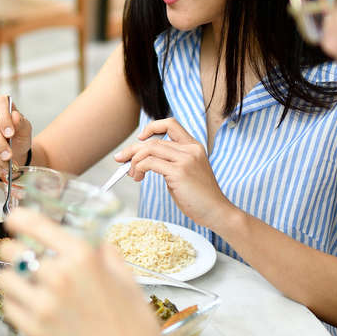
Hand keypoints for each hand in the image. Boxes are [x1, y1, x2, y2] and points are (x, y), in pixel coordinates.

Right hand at [0, 95, 31, 172]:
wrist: (12, 148)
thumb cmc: (18, 135)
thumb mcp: (25, 129)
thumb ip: (21, 123)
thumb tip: (15, 116)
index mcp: (1, 102)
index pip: (0, 105)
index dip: (4, 120)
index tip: (10, 134)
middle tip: (8, 156)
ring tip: (6, 165)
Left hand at [0, 209, 164, 335]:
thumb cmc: (134, 325)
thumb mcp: (126, 278)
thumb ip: (105, 253)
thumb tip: (94, 239)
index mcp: (83, 257)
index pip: (34, 224)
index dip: (17, 218)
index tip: (13, 220)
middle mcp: (60, 277)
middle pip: (12, 251)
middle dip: (13, 250)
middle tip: (19, 256)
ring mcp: (44, 305)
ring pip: (4, 278)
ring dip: (11, 277)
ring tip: (23, 283)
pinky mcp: (34, 331)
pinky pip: (8, 306)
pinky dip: (14, 302)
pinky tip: (27, 304)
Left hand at [114, 118, 235, 227]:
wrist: (217, 211)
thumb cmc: (199, 197)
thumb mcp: (184, 173)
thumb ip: (169, 163)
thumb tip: (143, 161)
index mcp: (194, 146)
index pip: (171, 124)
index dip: (152, 127)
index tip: (140, 138)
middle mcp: (190, 149)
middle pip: (153, 140)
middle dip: (132, 149)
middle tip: (120, 159)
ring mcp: (186, 159)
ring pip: (149, 149)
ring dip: (134, 161)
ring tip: (132, 174)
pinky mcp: (179, 172)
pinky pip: (150, 163)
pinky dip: (139, 168)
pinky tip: (139, 178)